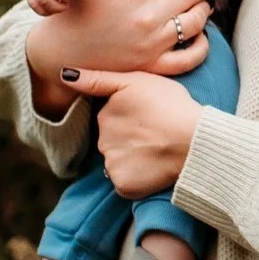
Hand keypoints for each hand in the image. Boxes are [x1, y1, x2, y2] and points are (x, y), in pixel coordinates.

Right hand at [23, 0, 224, 116]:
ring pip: (195, 23)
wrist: (60, 51)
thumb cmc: (76, 6)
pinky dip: (201, 46)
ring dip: (206, 9)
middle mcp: (147, 18)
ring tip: (208, 1)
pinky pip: (188, 59)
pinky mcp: (152, 66)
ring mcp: (152, 45)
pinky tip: (202, 34)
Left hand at [61, 67, 201, 199]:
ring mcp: (111, 163)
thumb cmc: (173, 105)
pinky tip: (154, 168)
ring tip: (158, 151)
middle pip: (112, 141)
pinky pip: (126, 182)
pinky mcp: (122, 184)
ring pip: (119, 162)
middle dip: (129, 140)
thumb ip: (100, 79)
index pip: (111, 119)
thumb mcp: (138, 80)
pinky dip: (138, 178)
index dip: (131, 119)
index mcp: (106, 114)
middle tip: (156, 134)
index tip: (149, 118)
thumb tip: (64, 75)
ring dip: (133, 159)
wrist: (193, 140)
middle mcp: (102, 139)